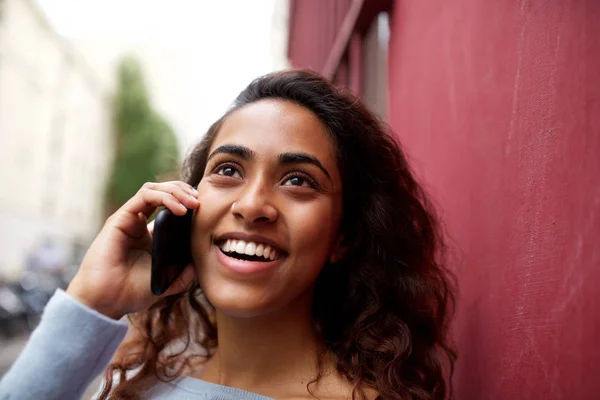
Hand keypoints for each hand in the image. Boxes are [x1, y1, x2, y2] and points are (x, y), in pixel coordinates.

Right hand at [66, 181, 199, 318]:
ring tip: (192, 203)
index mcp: (149, 234)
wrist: (108, 301)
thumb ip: (181, 275)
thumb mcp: (166, 282)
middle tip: (199, 202)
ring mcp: (128, 219)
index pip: (168, 205)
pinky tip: (180, 210)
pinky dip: (165, 198)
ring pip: (153, 189)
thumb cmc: (131, 292)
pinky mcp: (120, 218)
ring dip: (176, 191)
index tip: (203, 209)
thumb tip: (196, 266)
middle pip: (162, 192)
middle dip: (184, 192)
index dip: (186, 201)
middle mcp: (138, 222)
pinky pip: (145, 196)